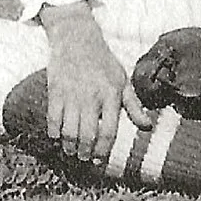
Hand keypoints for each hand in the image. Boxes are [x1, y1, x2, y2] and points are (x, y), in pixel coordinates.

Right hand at [45, 7, 139, 166]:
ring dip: (69, 147)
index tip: (99, 161)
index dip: (103, 152)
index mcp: (111, 95)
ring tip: (71, 151)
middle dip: (84, 153)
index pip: (108, 132)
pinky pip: (52, 121)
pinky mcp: (55, 92)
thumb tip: (148, 126)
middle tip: (84, 158)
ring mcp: (72, 95)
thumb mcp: (123, 80)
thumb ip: (134, 106)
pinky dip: (54, 133)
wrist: (77, 39)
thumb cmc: (103, 62)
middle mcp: (92, 97)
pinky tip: (57, 137)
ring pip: (68, 132)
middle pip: (87, 136)